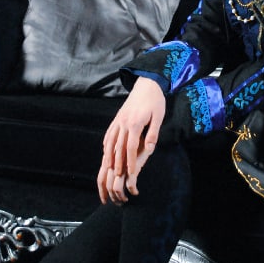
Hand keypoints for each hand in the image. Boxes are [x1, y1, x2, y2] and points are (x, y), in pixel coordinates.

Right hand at [97, 77, 165, 204]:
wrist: (147, 84)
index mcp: (134, 123)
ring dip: (108, 157)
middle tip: (117, 178)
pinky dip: (106, 146)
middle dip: (117, 164)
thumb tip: (150, 149)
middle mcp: (123, 123)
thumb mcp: (159, 116)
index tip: (131, 174)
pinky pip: (109, 135)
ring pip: (110, 143)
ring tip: (107, 169)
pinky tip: (105, 154)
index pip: (131, 147)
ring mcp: (118, 121)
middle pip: (118, 148)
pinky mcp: (116, 120)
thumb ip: (153, 133)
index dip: (131, 161)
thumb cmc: (155, 101)